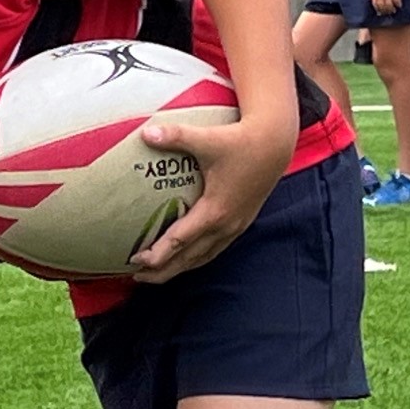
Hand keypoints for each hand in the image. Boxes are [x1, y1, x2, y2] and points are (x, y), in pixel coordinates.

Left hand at [128, 117, 291, 283]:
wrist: (274, 144)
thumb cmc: (240, 142)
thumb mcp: (207, 138)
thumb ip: (176, 136)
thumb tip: (146, 133)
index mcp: (215, 211)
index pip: (180, 240)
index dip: (157, 254)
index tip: (135, 260)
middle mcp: (225, 225)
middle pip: (189, 258)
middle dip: (163, 270)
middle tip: (136, 276)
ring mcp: (235, 227)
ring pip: (203, 257)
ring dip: (179, 268)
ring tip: (155, 273)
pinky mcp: (241, 223)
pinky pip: (215, 249)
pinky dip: (196, 258)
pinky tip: (185, 258)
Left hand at [369, 0, 401, 16]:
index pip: (375, 3)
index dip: (377, 9)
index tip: (379, 12)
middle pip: (382, 5)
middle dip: (384, 11)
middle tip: (387, 13)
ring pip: (389, 4)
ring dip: (391, 9)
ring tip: (393, 11)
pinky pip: (396, 0)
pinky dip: (398, 4)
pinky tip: (399, 6)